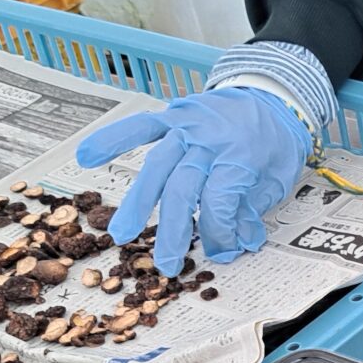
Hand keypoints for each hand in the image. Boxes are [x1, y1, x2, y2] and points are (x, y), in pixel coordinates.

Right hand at [75, 86, 313, 274]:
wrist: (274, 96)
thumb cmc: (275, 143)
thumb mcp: (276, 181)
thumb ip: (249, 211)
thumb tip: (232, 244)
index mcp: (241, 156)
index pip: (219, 201)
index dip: (219, 231)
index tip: (223, 249)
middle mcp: (210, 140)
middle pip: (183, 188)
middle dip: (173, 230)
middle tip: (165, 266)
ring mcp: (188, 127)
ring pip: (157, 166)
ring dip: (138, 202)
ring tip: (121, 235)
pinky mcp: (172, 117)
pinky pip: (140, 127)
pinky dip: (113, 139)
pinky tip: (86, 157)